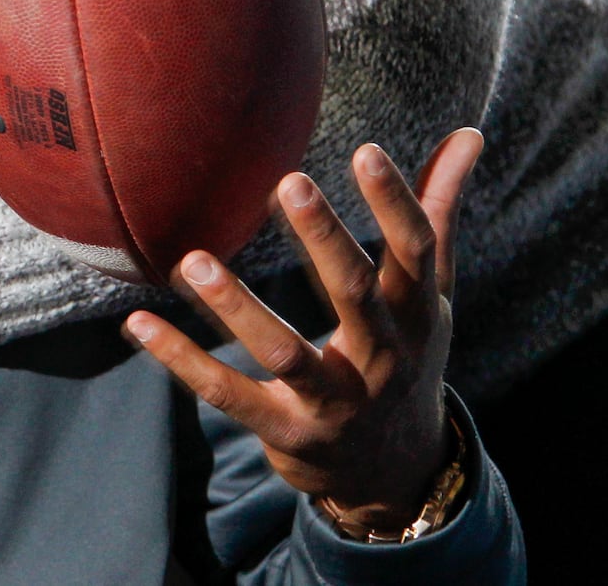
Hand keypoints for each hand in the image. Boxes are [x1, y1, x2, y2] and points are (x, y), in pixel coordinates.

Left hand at [125, 127, 481, 532]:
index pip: (416, 253)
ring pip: (284, 353)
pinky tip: (139, 323)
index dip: (396, 203)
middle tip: (289, 180)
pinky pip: (228, 394)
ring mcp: (334, 401)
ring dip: (237, 307)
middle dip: (324, 239)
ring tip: (191, 259)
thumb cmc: (403, 354)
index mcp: (416, 315)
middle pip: (354, 293)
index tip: (367, 149)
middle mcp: (382, 359)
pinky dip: (182, 360)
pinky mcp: (285, 431)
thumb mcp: (428, 295)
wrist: (394, 474)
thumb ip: (438, 214)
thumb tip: (468, 134)